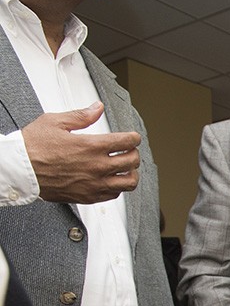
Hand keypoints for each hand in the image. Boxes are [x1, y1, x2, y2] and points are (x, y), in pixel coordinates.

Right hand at [21, 102, 141, 203]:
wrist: (19, 170)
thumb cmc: (32, 147)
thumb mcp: (55, 122)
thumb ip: (81, 116)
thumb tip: (97, 108)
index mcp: (92, 146)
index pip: (127, 142)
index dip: (134, 138)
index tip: (133, 137)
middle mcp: (97, 167)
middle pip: (132, 161)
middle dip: (134, 153)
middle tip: (130, 151)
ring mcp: (94, 184)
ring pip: (129, 183)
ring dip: (131, 173)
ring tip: (126, 168)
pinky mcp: (88, 197)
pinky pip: (114, 195)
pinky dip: (117, 188)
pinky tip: (112, 181)